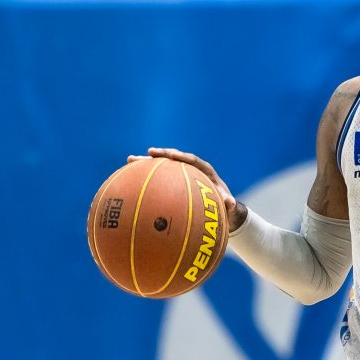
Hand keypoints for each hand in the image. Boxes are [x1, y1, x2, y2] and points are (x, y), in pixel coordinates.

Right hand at [127, 148, 245, 231]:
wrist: (219, 207)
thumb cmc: (224, 205)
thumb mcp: (228, 206)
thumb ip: (229, 203)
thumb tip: (230, 203)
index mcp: (205, 171)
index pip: (193, 160)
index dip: (183, 157)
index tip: (172, 155)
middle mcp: (191, 169)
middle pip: (174, 158)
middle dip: (162, 154)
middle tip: (149, 152)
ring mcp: (180, 175)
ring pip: (162, 166)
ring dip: (147, 163)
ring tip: (130, 159)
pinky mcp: (172, 183)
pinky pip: (157, 179)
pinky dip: (145, 178)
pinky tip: (128, 179)